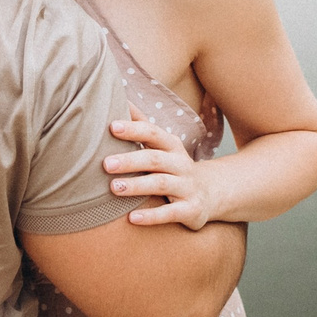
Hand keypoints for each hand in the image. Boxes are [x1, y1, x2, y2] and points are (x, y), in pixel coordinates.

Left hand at [105, 114, 215, 229]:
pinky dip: (152, 216)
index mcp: (171, 146)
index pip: (153, 133)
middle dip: (130, 160)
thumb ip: (142, 124)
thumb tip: (120, 97)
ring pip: (161, 184)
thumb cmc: (174, 166)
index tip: (111, 127)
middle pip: (155, 159)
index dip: (133, 129)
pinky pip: (171, 213)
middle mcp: (181, 164)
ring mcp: (187, 187)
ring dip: (137, 186)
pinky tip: (132, 219)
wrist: (211, 194)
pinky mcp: (191, 210)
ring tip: (114, 188)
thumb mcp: (162, 145)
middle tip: (105, 163)